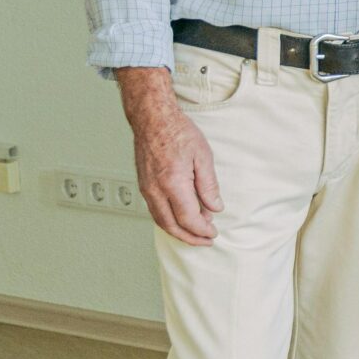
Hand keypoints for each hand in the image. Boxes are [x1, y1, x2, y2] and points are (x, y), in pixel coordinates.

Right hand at [118, 67, 221, 244]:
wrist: (152, 118)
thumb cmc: (177, 131)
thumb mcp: (203, 156)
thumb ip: (209, 185)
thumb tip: (215, 207)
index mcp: (172, 183)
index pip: (188, 218)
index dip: (202, 230)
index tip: (213, 232)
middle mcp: (155, 190)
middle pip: (172, 226)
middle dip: (190, 237)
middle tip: (206, 240)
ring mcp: (146, 189)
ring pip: (161, 221)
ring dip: (178, 231)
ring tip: (196, 232)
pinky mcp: (143, 185)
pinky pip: (155, 211)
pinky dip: (168, 221)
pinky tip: (180, 218)